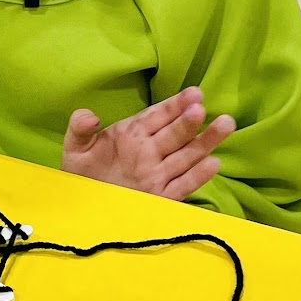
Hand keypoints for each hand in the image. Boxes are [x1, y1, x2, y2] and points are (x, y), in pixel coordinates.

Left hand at [61, 88, 234, 201]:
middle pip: (176, 133)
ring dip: (206, 141)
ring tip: (225, 124)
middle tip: (202, 109)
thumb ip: (80, 128)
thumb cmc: (81, 174)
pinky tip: (214, 164)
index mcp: (133, 134)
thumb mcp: (75, 148)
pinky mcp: (161, 197)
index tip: (194, 94)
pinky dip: (198, 176)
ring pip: (187, 155)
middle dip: (190, 120)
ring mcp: (157, 174)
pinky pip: (182, 185)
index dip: (176, 104)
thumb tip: (92, 117)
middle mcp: (150, 151)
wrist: (80, 206)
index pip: (159, 115)